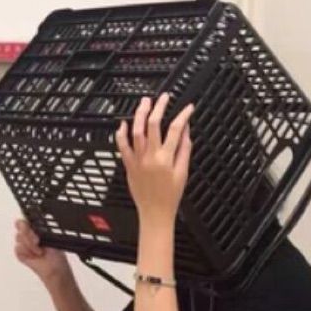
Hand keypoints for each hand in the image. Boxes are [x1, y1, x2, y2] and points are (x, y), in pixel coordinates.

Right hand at [13, 218, 70, 283]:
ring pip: (18, 237)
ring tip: (39, 251)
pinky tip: (33, 256)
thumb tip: (33, 225)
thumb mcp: (50, 239)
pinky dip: (26, 253)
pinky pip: (17, 249)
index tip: (31, 225)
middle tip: (36, 240)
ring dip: (30, 245)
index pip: (28, 219)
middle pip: (20, 225)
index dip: (27, 221)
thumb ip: (40, 230)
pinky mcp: (21, 254)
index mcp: (38, 229)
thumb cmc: (56, 256)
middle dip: (28, 233)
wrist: (54, 270)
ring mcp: (25, 245)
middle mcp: (30, 236)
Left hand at [115, 92, 193, 228]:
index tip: (188, 108)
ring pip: (136, 131)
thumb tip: (186, 131)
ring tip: (145, 102)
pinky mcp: (128, 166)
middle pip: (153, 124)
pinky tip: (124, 123)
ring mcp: (138, 160)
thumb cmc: (170, 196)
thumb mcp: (183, 172)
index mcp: (166, 159)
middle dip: (159, 107)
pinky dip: (122, 133)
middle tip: (164, 97)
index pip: (175, 130)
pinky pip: (122, 146)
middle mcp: (151, 157)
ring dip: (140, 114)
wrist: (155, 213)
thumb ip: (184, 149)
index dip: (183, 115)